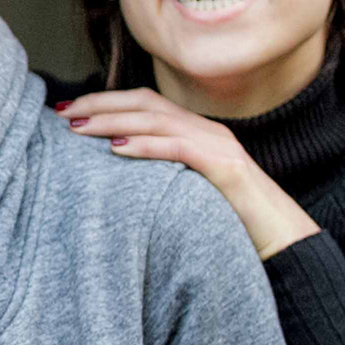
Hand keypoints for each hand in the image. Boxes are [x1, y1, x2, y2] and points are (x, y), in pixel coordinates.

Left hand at [57, 89, 319, 258]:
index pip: (144, 103)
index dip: (104, 101)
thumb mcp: (186, 192)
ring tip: (78, 128)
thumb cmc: (230, 223)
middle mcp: (206, 130)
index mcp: (196, 133)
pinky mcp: (226, 168)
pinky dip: (147, 145)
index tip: (66, 110)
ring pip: (158, 119)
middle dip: (100, 104)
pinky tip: (118, 149)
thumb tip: (112, 173)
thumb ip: (157, 177)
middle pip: (145, 103)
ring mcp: (218, 145)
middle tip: (62, 113)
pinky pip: (180, 148)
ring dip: (113, 121)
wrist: (283, 242)